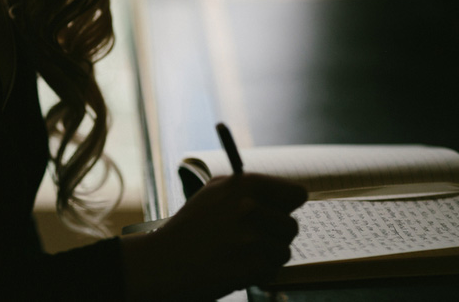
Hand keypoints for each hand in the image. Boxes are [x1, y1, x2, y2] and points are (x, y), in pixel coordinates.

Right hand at [121, 173, 306, 300]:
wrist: (162, 263)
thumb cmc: (189, 229)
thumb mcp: (214, 193)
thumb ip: (250, 190)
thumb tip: (289, 195)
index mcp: (244, 184)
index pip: (296, 193)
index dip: (287, 207)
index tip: (279, 215)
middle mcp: (249, 206)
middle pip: (291, 226)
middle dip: (275, 237)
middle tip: (251, 242)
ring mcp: (250, 237)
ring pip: (283, 251)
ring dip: (266, 258)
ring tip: (240, 256)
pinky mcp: (250, 265)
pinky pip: (272, 271)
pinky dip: (258, 275)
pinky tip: (237, 269)